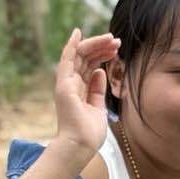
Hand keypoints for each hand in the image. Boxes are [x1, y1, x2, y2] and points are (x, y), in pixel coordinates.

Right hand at [53, 28, 119, 155]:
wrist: (80, 145)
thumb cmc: (89, 133)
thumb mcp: (99, 107)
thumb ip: (98, 90)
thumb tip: (100, 72)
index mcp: (80, 91)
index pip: (90, 66)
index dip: (103, 55)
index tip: (117, 49)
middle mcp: (71, 85)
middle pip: (86, 59)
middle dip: (102, 47)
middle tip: (117, 41)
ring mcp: (66, 84)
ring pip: (79, 56)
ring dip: (95, 44)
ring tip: (111, 39)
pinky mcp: (63, 84)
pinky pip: (66, 60)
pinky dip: (71, 45)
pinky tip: (77, 33)